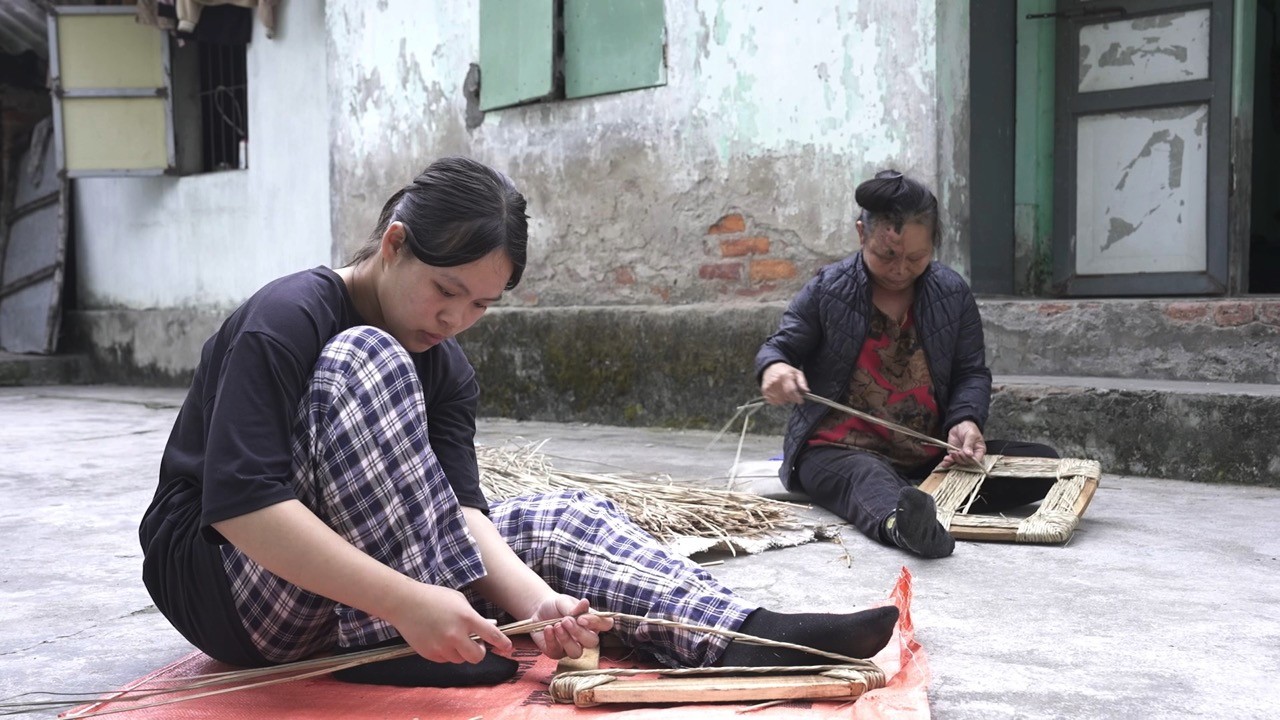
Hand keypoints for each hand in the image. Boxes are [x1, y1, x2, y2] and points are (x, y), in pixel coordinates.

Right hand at [387, 582, 512, 663]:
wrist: (404, 603)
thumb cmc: (434, 598)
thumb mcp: (459, 601)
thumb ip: (473, 616)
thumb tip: (488, 629)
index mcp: (466, 618)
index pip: (491, 635)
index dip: (502, 643)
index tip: (508, 647)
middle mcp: (455, 634)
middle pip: (477, 657)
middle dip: (479, 652)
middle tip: (476, 644)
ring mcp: (441, 646)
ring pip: (460, 659)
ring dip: (461, 651)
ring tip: (451, 636)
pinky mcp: (429, 654)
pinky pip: (445, 659)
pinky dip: (446, 652)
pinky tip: (438, 638)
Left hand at [527, 594, 613, 659]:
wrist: (538, 610)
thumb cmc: (557, 606)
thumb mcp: (565, 602)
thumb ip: (575, 606)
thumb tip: (585, 603)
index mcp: (591, 623)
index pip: (606, 624)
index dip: (597, 623)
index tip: (582, 618)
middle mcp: (584, 637)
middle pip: (592, 642)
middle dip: (579, 632)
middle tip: (566, 620)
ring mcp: (571, 647)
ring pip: (576, 652)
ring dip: (567, 640)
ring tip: (557, 625)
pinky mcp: (556, 652)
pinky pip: (556, 652)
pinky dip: (551, 640)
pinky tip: (548, 628)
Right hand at [761, 363, 808, 404]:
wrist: (772, 367)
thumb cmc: (785, 370)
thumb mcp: (797, 373)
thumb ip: (802, 382)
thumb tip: (806, 391)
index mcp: (785, 376)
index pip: (791, 391)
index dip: (797, 398)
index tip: (800, 400)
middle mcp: (776, 381)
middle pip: (786, 397)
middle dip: (792, 398)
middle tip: (793, 394)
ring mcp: (769, 387)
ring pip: (780, 401)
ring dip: (785, 400)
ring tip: (786, 393)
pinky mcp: (765, 391)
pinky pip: (773, 401)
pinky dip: (778, 401)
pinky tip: (780, 395)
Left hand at [940, 420, 985, 468]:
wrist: (959, 424)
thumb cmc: (969, 428)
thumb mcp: (971, 434)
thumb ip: (969, 444)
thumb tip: (969, 454)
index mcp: (979, 451)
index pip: (977, 460)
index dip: (971, 459)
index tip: (966, 454)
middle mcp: (971, 455)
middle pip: (967, 462)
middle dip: (961, 458)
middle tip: (958, 452)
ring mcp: (962, 455)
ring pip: (959, 463)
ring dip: (954, 460)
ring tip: (952, 453)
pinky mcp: (954, 454)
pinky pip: (951, 460)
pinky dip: (947, 462)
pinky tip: (945, 463)